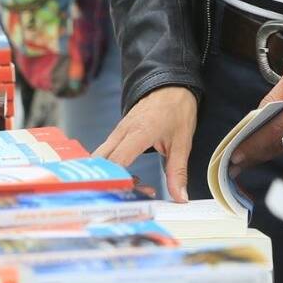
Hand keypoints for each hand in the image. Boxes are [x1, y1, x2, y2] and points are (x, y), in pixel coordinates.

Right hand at [98, 86, 198, 203]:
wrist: (171, 85)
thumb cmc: (176, 109)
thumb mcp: (182, 143)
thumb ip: (178, 172)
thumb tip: (180, 197)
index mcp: (139, 133)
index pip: (117, 161)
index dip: (119, 181)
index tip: (130, 194)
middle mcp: (122, 131)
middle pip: (100, 162)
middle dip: (110, 182)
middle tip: (131, 194)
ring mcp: (117, 131)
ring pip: (100, 158)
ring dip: (111, 175)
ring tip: (135, 184)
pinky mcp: (117, 133)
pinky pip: (105, 153)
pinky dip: (112, 167)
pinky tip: (129, 175)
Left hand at [227, 45, 282, 170]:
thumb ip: (277, 93)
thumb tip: (259, 111)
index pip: (274, 131)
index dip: (254, 144)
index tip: (237, 153)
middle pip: (280, 145)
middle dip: (256, 155)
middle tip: (236, 164)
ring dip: (267, 153)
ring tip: (248, 158)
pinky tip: (269, 147)